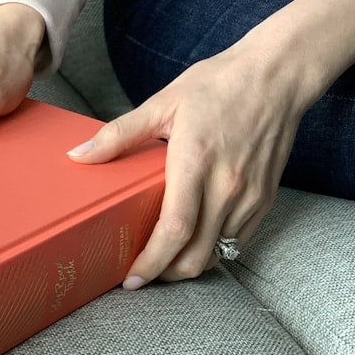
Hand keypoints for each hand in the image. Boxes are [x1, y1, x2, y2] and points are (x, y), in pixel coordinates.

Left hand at [68, 0, 354, 287]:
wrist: (277, 76)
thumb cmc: (218, 85)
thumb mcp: (163, 102)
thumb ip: (120, 134)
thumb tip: (78, 155)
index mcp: (196, 160)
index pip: (174, 228)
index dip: (151, 261)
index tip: (131, 278)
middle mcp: (227, 185)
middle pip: (196, 253)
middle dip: (166, 274)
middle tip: (142, 274)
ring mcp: (250, 195)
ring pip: (218, 252)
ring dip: (189, 264)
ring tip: (166, 259)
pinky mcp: (265, 197)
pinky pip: (238, 240)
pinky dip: (214, 248)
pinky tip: (196, 240)